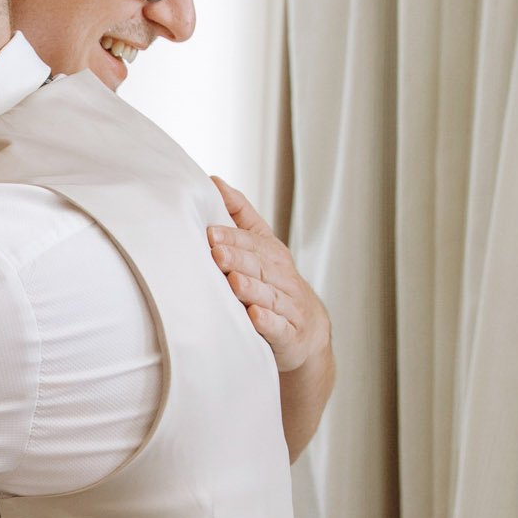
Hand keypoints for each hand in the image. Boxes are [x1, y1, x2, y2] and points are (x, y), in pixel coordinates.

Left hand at [208, 178, 331, 374]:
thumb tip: (215, 181)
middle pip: (260, 267)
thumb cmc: (274, 283)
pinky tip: (255, 317)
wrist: (306, 331)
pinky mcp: (289, 336)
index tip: (211, 233)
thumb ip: (240, 216)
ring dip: (251, 289)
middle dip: (239, 259)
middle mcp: (282, 279)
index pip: (253, 243)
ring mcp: (288, 308)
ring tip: (233, 282)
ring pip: (270, 296)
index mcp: (272, 256)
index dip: (234, 238)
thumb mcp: (261, 247)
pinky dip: (268, 322)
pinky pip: (279, 328)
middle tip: (216, 253)